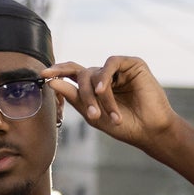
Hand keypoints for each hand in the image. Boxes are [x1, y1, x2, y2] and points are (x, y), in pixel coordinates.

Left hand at [44, 57, 176, 148]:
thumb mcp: (93, 114)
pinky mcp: (132, 64)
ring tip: (105, 113)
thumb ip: (74, 97)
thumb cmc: (124, 126)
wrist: (150, 131)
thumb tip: (52, 81)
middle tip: (92, 114)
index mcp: (95, 85)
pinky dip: (105, 78)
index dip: (58, 70)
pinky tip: (103, 90)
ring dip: (97, 95)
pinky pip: (111, 64)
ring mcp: (119, 68)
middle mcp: (106, 74)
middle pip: (82, 74)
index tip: (43, 74)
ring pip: (96, 72)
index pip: (72, 72)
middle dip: (83, 94)